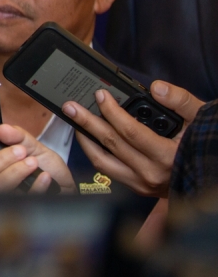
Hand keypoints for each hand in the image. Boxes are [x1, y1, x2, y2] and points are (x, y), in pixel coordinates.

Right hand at [0, 124, 76, 193]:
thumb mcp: (32, 144)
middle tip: (20, 150)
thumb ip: (17, 135)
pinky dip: (35, 184)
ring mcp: (2, 195)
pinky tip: (45, 176)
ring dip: (16, 171)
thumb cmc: (43, 166)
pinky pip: (22, 197)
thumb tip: (3, 129)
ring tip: (33, 161)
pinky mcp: (20, 205)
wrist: (64, 184)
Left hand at [65, 80, 203, 196]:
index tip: (100, 95)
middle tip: (71, 106)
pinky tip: (90, 138)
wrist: (212, 174)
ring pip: (102, 161)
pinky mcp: (137, 188)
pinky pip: (108, 170)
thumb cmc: (205, 143)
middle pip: (111, 144)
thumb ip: (181, 101)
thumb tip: (157, 89)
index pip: (130, 132)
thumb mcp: (201, 118)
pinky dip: (96, 153)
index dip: (112, 112)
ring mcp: (142, 184)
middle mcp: (151, 174)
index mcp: (168, 157)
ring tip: (75, 121)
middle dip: (88, 122)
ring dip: (86, 140)